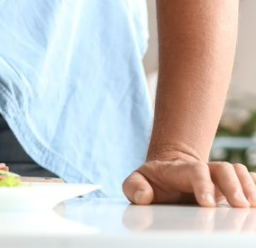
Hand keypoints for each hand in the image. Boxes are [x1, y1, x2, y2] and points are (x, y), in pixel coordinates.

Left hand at [123, 156, 255, 206]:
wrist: (169, 176)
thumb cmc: (153, 183)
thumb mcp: (137, 182)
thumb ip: (134, 187)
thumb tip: (144, 197)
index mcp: (181, 170)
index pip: (196, 171)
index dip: (204, 184)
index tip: (208, 203)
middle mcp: (205, 171)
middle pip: (224, 169)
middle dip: (233, 186)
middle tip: (239, 207)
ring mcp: (220, 179)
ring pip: (240, 173)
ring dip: (250, 188)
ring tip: (252, 207)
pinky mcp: (232, 187)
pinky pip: (250, 182)